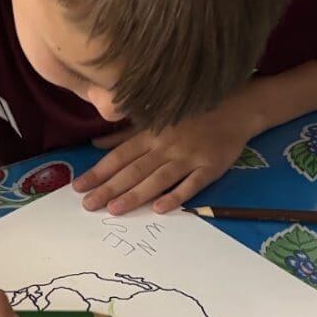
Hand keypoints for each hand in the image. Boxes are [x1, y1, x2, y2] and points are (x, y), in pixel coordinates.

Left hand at [73, 101, 252, 214]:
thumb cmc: (192, 113)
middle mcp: (166, 145)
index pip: (119, 156)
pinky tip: (160, 209)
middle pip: (134, 170)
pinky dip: (176, 196)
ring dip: (136, 194)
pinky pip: (192, 184)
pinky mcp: (210, 167)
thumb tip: (95, 144)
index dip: (99, 171)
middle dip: (109, 187)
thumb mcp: (156, 118)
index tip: (78, 187)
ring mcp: (189, 157)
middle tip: (88, 205)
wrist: (237, 106)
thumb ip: (125, 133)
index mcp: (151, 133)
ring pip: (157, 178)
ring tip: (114, 209)